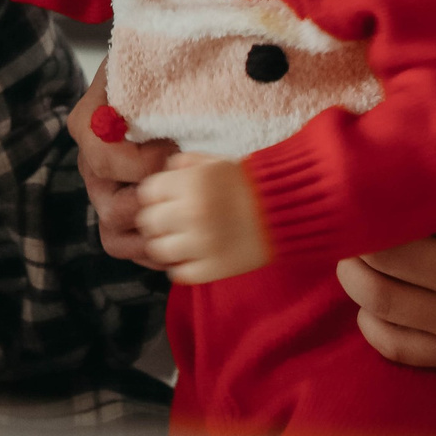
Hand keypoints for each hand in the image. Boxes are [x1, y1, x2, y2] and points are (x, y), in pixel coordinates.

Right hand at [66, 63, 174, 266]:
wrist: (162, 80)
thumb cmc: (159, 68)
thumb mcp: (155, 62)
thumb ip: (158, 75)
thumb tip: (179, 101)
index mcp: (90, 125)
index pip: (106, 159)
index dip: (145, 163)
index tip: (176, 150)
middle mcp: (90, 164)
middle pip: (111, 207)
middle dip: (154, 207)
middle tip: (187, 193)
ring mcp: (104, 191)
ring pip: (113, 235)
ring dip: (152, 238)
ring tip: (186, 227)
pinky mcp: (120, 211)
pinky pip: (126, 246)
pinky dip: (153, 251)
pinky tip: (184, 239)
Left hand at [134, 153, 270, 284]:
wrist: (289, 211)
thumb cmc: (251, 183)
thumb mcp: (216, 162)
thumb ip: (185, 164)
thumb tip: (165, 172)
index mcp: (190, 184)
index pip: (147, 193)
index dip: (157, 196)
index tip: (167, 199)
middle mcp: (191, 214)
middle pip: (148, 222)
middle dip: (159, 220)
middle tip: (173, 221)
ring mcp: (201, 245)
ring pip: (158, 250)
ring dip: (167, 244)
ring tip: (181, 240)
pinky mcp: (213, 269)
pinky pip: (179, 274)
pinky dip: (182, 266)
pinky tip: (193, 256)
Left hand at [335, 161, 435, 380]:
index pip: (408, 203)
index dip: (375, 191)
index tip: (361, 179)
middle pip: (380, 250)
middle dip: (354, 232)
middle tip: (348, 218)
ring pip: (377, 297)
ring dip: (353, 274)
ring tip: (353, 255)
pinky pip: (396, 345)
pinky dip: (370, 324)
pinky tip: (372, 303)